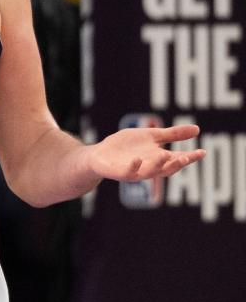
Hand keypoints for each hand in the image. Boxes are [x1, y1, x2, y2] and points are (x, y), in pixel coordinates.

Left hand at [86, 124, 206, 181]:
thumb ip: (172, 134)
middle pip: (166, 169)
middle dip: (177, 164)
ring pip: (150, 172)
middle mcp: (150, 168)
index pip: (178, 159)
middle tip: (187, 157)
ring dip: (158, 165)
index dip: (190, 157)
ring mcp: (135, 171)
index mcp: (159, 159)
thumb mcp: (151, 136)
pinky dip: (134, 166)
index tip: (202, 152)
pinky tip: (137, 158)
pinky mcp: (120, 173)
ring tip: (166, 155)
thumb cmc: (127, 146)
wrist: (100, 154)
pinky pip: (128, 172)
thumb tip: (198, 129)